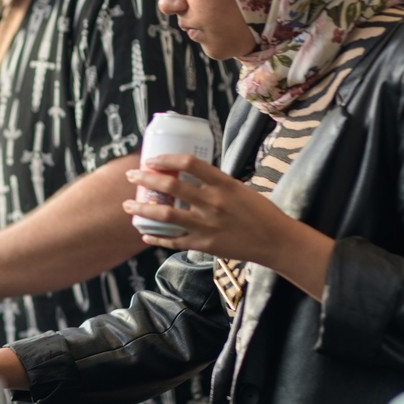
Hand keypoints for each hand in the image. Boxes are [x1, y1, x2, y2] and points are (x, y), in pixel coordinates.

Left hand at [123, 157, 333, 298]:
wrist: (275, 241)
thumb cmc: (259, 212)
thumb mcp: (239, 189)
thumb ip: (215, 183)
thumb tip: (188, 175)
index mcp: (223, 184)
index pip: (189, 163)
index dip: (166, 158)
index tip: (152, 159)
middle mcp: (213, 202)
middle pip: (171, 186)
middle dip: (147, 178)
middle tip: (132, 176)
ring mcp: (207, 225)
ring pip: (166, 214)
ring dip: (143, 208)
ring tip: (128, 205)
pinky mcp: (205, 245)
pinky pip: (174, 241)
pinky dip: (157, 237)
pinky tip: (145, 233)